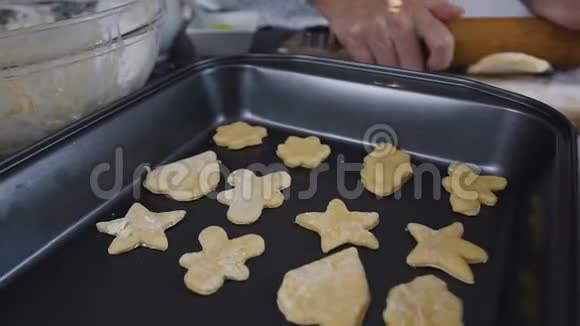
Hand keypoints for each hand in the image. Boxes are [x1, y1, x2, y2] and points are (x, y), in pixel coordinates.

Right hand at [314, 0, 463, 70]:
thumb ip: (435, 5)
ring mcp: (374, 34)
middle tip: (410, 62)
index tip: (436, 64)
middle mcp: (397, 24)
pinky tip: (373, 53)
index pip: (441, 42)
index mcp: (416, 12)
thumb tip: (457, 13)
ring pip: (391, 69)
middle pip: (413, 66)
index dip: (442, 60)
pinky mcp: (354, 42)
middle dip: (413, 68)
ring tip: (391, 56)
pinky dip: (373, 64)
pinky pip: (369, 66)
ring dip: (393, 67)